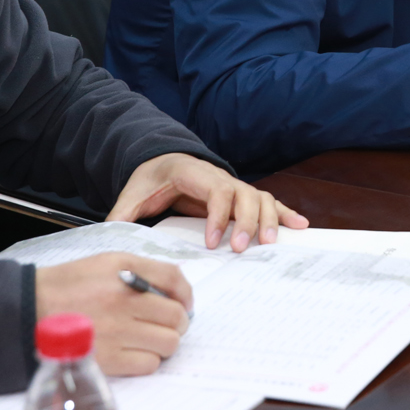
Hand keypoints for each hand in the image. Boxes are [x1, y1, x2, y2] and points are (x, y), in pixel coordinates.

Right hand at [34, 251, 191, 376]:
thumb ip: (142, 270)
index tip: (185, 303)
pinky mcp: (109, 359)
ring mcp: (118, 332)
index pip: (174, 279)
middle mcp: (124, 300)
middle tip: (164, 325)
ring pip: (168, 343)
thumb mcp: (106, 262)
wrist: (29, 309)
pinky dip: (147, 360)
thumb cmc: (69, 285)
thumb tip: (175, 288)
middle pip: (177, 317)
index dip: (186, 294)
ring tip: (148, 340)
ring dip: (163, 343)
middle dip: (177, 322)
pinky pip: (149, 365)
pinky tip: (133, 353)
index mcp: (125, 271)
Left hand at [106, 152, 306, 252]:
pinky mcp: (241, 196)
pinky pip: (269, 202)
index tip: (212, 241)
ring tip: (267, 244)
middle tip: (240, 249)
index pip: (215, 191)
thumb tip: (109, 232)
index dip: (218, 215)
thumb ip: (122, 212)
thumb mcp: (133, 192)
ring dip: (268, 220)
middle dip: (246, 221)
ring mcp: (234, 185)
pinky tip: (300, 226)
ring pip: (260, 198)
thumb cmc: (151, 178)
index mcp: (194, 173)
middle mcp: (220, 177)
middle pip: (244, 195)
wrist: (162, 160)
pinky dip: (286, 213)